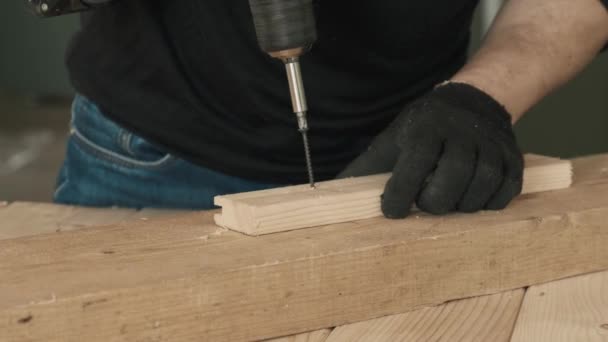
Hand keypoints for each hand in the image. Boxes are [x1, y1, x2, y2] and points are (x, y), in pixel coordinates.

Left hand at [339, 82, 523, 218]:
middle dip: (433, 202)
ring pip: (479, 188)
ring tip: (448, 202)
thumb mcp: (393, 139)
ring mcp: (491, 146)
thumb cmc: (425, 128)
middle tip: (425, 204)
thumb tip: (330, 194)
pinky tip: (471, 199)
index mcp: (427, 128)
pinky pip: (504, 193)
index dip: (400, 193)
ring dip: (460, 206)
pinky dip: (487, 204)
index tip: (392, 211)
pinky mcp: (512, 159)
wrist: (473, 102)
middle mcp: (462, 134)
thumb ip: (367, 168)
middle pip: (452, 179)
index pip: (415, 163)